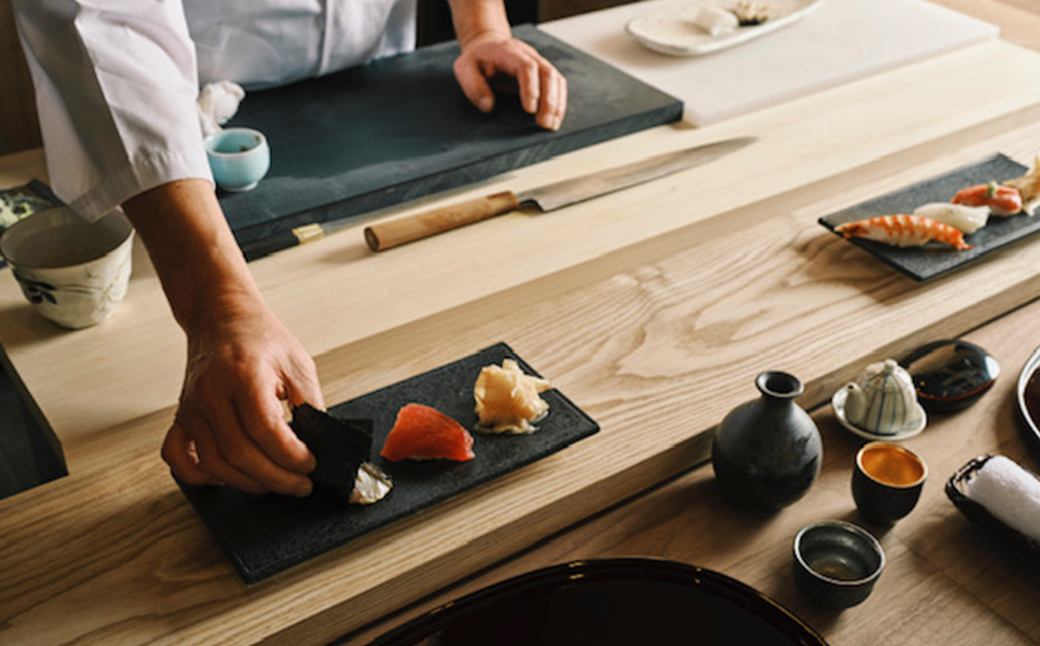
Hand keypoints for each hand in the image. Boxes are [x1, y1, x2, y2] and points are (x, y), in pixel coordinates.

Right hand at [161, 296, 322, 495]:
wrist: (222, 317)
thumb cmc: (260, 338)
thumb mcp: (298, 363)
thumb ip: (311, 404)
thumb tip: (322, 444)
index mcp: (243, 373)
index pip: (264, 428)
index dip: (290, 455)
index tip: (311, 464)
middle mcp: (210, 391)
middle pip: (238, 452)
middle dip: (275, 478)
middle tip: (300, 484)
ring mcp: (191, 406)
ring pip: (213, 462)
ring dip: (247, 482)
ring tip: (275, 483)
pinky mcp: (182, 416)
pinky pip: (178, 457)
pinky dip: (200, 476)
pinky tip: (226, 477)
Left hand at [453, 31, 566, 130]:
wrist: (486, 45)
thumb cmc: (476, 60)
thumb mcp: (464, 69)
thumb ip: (474, 86)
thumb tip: (488, 107)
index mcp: (508, 52)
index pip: (526, 67)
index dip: (531, 88)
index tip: (530, 110)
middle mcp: (528, 55)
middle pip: (547, 73)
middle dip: (548, 101)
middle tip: (544, 124)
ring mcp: (538, 62)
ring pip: (556, 79)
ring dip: (557, 104)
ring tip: (551, 125)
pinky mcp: (542, 72)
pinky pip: (558, 85)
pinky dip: (559, 102)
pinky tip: (556, 118)